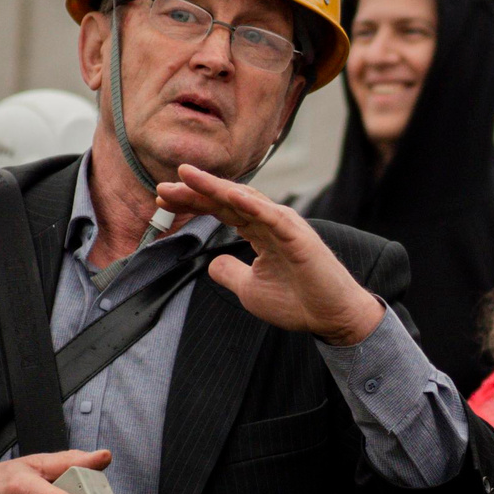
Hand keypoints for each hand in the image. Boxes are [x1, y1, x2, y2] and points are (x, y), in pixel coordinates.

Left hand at [155, 163, 384, 346]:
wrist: (331, 317)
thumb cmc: (297, 301)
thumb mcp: (249, 289)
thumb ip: (230, 272)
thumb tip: (212, 264)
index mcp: (259, 231)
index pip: (220, 210)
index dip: (193, 202)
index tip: (163, 199)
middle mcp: (270, 221)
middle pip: (227, 200)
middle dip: (195, 191)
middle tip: (163, 188)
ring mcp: (285, 226)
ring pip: (245, 200)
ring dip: (215, 187)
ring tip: (188, 176)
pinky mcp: (298, 237)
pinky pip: (272, 216)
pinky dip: (252, 204)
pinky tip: (230, 195)